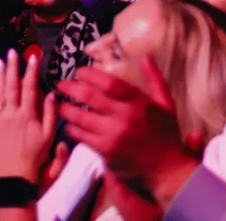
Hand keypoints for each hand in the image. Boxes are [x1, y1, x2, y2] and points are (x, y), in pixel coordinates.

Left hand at [0, 49, 56, 183]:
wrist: (13, 175)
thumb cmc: (34, 156)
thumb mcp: (48, 136)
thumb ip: (50, 113)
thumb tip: (51, 93)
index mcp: (28, 114)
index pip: (30, 87)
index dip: (31, 71)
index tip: (33, 57)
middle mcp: (12, 113)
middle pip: (12, 85)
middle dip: (13, 67)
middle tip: (12, 51)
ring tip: (0, 60)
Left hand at [57, 59, 194, 197]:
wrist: (166, 169)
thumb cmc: (166, 133)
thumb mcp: (166, 103)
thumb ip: (155, 79)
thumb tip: (145, 57)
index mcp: (137, 102)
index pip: (109, 82)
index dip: (90, 74)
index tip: (78, 71)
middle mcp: (123, 117)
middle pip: (89, 97)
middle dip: (70, 88)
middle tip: (60, 84)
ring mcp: (112, 136)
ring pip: (80, 117)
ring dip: (65, 108)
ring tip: (59, 103)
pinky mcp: (105, 152)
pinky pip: (82, 136)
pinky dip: (72, 128)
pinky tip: (69, 123)